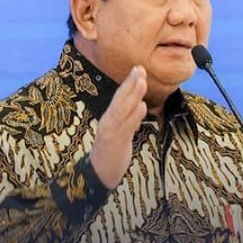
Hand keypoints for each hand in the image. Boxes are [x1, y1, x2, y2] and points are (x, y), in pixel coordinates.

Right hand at [90, 65, 146, 188]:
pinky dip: (134, 117)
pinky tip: (142, 107)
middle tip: (140, 68)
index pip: (119, 97)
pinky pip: (126, 128)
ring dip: (133, 96)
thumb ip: (129, 119)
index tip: (138, 68)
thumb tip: (140, 104)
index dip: (128, 83)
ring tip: (142, 82)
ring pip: (123, 111)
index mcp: (109, 118)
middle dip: (130, 84)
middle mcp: (108, 122)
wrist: (99, 174)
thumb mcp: (120, 132)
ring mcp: (111, 132)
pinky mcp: (116, 143)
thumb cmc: (111, 152)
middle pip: (119, 100)